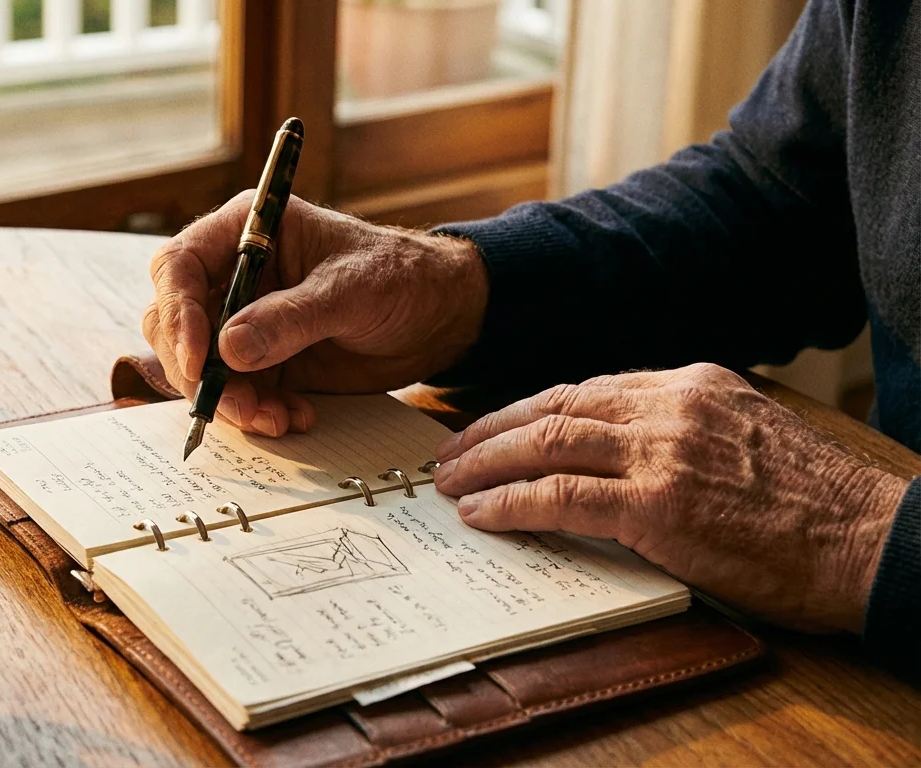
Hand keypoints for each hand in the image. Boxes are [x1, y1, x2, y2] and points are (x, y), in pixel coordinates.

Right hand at [143, 192, 486, 436]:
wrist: (441, 317)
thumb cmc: (401, 276)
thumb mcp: (350, 291)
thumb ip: (290, 318)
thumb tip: (227, 349)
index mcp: (246, 231)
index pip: (179, 267)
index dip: (177, 314)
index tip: (199, 360)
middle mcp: (234, 275)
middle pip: (173, 323)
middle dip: (198, 370)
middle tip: (237, 406)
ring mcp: (245, 321)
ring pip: (199, 366)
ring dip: (229, 400)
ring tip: (276, 419)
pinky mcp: (263, 362)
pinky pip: (235, 392)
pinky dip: (256, 413)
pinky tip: (295, 417)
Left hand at [433, 363, 907, 632]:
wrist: (873, 542)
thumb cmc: (815, 506)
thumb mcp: (746, 437)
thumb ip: (681, 431)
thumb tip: (615, 454)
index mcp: (691, 383)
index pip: (586, 389)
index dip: (528, 409)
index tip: (493, 426)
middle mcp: (670, 405)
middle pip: (553, 407)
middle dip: (490, 430)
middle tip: (449, 453)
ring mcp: (662, 452)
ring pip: (545, 444)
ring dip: (484, 463)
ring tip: (449, 482)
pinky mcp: (658, 506)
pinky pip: (559, 496)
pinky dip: (510, 503)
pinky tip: (481, 513)